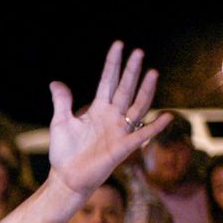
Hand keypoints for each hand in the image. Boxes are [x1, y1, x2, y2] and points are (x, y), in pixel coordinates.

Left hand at [47, 41, 169, 195]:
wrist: (67, 177)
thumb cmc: (64, 152)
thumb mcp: (60, 123)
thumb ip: (62, 102)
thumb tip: (55, 83)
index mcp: (97, 109)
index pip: (108, 81)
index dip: (113, 64)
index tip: (119, 45)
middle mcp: (112, 116)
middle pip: (125, 88)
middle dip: (132, 70)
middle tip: (138, 51)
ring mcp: (119, 131)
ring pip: (137, 106)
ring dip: (145, 90)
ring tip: (153, 72)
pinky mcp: (122, 147)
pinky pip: (142, 135)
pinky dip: (155, 127)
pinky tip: (167, 116)